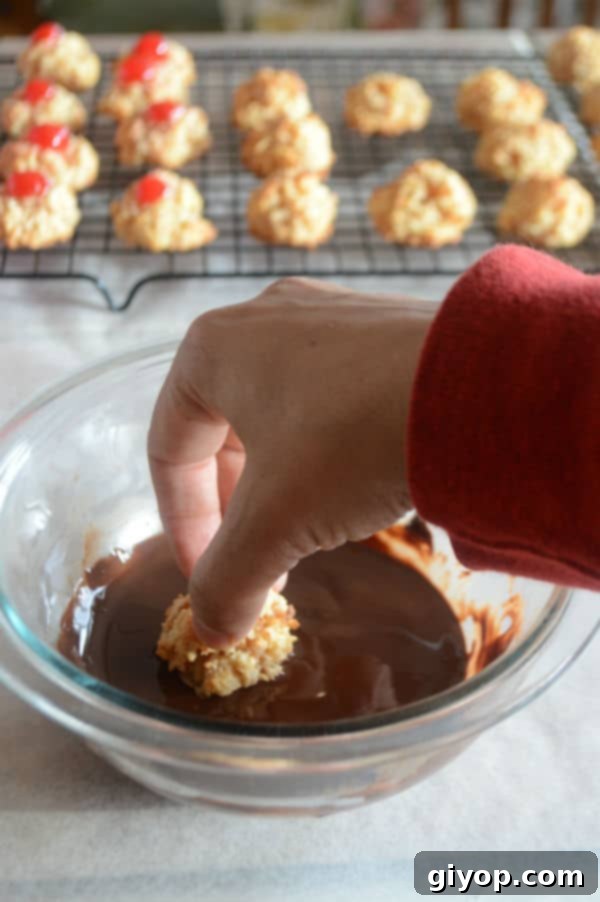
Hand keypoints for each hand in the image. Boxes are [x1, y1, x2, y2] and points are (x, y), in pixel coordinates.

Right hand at [148, 277, 432, 646]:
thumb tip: (210, 629)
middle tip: (259, 559)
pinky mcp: (380, 327)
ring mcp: (328, 315)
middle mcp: (263, 319)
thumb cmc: (353, 439)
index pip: (170, 449)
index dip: (182, 524)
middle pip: (223, 430)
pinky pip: (332, 396)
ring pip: (279, 413)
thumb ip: (227, 581)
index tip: (206, 575)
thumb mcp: (276, 524)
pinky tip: (358, 484)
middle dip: (236, 506)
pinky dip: (327, 449)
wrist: (480, 387)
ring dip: (282, 481)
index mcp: (213, 350)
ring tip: (309, 530)